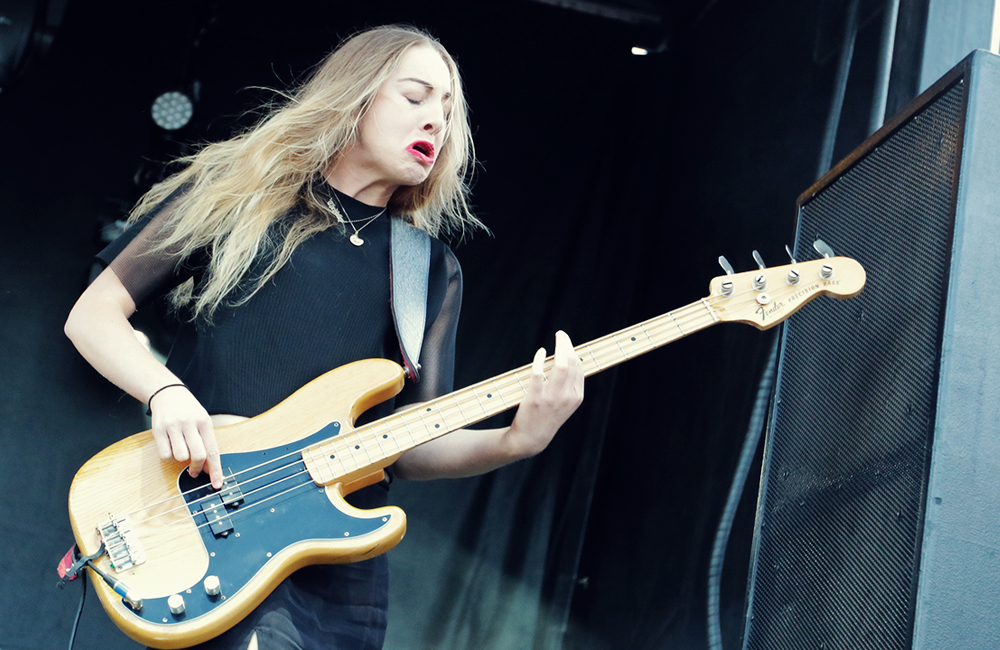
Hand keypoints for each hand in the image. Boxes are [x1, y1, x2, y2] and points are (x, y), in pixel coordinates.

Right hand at [149, 385, 222, 488]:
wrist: (167, 393)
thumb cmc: (188, 410)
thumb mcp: (202, 422)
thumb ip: (206, 444)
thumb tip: (207, 468)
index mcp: (204, 422)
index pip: (212, 450)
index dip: (216, 470)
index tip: (217, 483)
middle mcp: (189, 423)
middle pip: (197, 455)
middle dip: (196, 467)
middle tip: (194, 470)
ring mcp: (173, 426)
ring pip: (180, 457)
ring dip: (181, 459)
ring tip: (181, 449)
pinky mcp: (158, 430)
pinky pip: (165, 455)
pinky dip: (169, 456)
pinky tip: (170, 446)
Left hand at [507, 330, 584, 455]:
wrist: (531, 438)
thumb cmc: (547, 417)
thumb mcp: (565, 404)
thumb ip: (569, 385)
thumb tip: (570, 361)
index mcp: (576, 397)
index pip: (579, 368)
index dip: (574, 352)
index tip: (567, 343)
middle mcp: (567, 397)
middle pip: (572, 363)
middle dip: (568, 344)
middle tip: (561, 334)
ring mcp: (551, 397)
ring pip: (560, 365)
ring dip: (559, 347)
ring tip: (557, 337)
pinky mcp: (535, 397)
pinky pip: (539, 372)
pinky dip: (540, 358)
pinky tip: (540, 352)